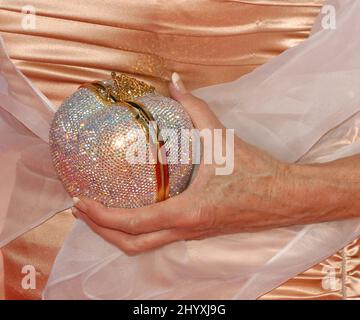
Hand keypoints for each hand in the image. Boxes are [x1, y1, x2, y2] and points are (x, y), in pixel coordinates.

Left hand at [72, 72, 291, 254]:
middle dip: (102, 231)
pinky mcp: (199, 231)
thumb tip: (174, 83)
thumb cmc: (256, 172)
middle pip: (132, 244)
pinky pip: (159, 239)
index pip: (134, 223)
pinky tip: (134, 212)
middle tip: (84, 210)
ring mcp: (192, 233)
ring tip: (101, 214)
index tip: (81, 201)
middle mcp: (186, 228)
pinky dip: (137, 231)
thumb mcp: (222, 138)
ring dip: (118, 234)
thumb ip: (194, 108)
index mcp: (188, 210)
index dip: (102, 216)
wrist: (287, 197)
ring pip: (145, 247)